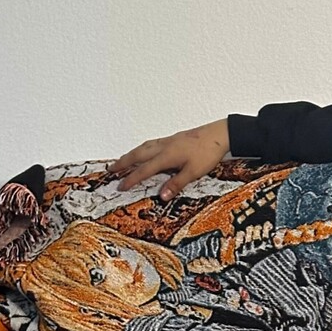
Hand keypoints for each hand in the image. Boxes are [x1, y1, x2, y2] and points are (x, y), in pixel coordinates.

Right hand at [110, 118, 230, 201]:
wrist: (220, 134)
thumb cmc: (208, 152)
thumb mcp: (194, 172)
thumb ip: (176, 184)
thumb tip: (161, 196)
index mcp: (166, 156)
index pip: (144, 170)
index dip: (131, 179)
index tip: (121, 186)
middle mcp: (164, 147)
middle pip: (137, 155)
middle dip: (123, 163)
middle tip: (111, 170)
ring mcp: (168, 141)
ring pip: (143, 147)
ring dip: (130, 154)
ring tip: (121, 160)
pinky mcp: (173, 139)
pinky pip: (151, 143)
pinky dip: (142, 148)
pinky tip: (144, 150)